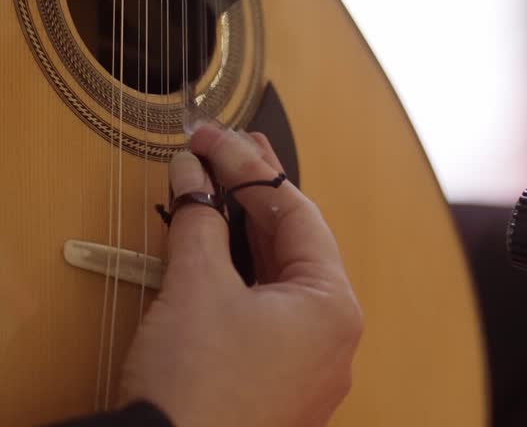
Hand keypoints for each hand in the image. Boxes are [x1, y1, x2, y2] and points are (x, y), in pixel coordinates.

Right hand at [118, 124, 362, 425]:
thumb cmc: (194, 387)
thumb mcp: (195, 286)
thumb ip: (199, 218)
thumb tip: (193, 175)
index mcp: (333, 307)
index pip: (296, 212)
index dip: (249, 166)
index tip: (213, 138)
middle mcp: (332, 339)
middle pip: (293, 245)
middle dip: (250, 195)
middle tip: (218, 148)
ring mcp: (307, 369)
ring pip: (278, 281)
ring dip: (241, 234)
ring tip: (211, 186)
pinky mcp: (275, 388)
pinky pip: (265, 316)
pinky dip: (238, 278)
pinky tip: (211, 250)